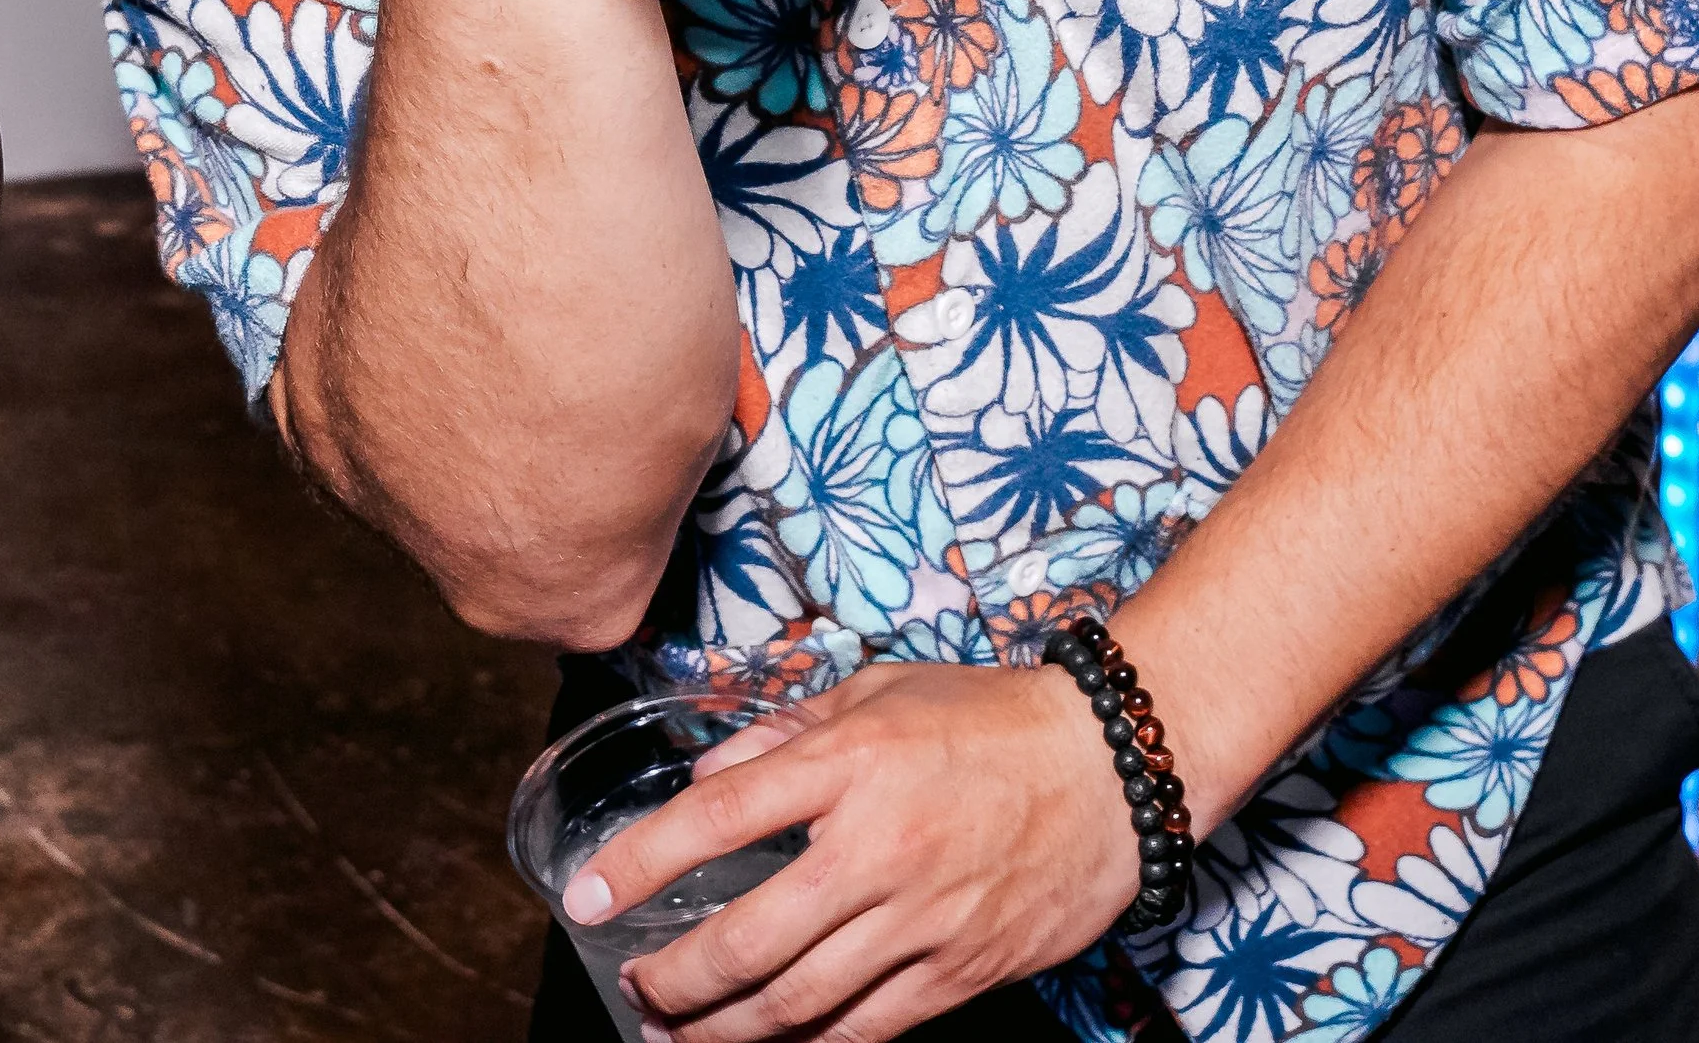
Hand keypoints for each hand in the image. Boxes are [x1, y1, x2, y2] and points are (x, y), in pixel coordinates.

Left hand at [562, 661, 1139, 1042]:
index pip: (717, 818)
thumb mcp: (880, 691)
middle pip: (746, 941)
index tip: (589, 891)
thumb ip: (787, 732)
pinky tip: (769, 1041)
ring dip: (722, 1029)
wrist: (1109, 768)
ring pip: (795, 1004)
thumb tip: (710, 777)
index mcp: (850, 763)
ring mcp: (918, 921)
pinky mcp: (957, 972)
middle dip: (673, 979)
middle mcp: (875, 848)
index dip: (640, 862)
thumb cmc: (992, 717)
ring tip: (677, 1030)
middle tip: (637, 984)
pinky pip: (862, 1029)